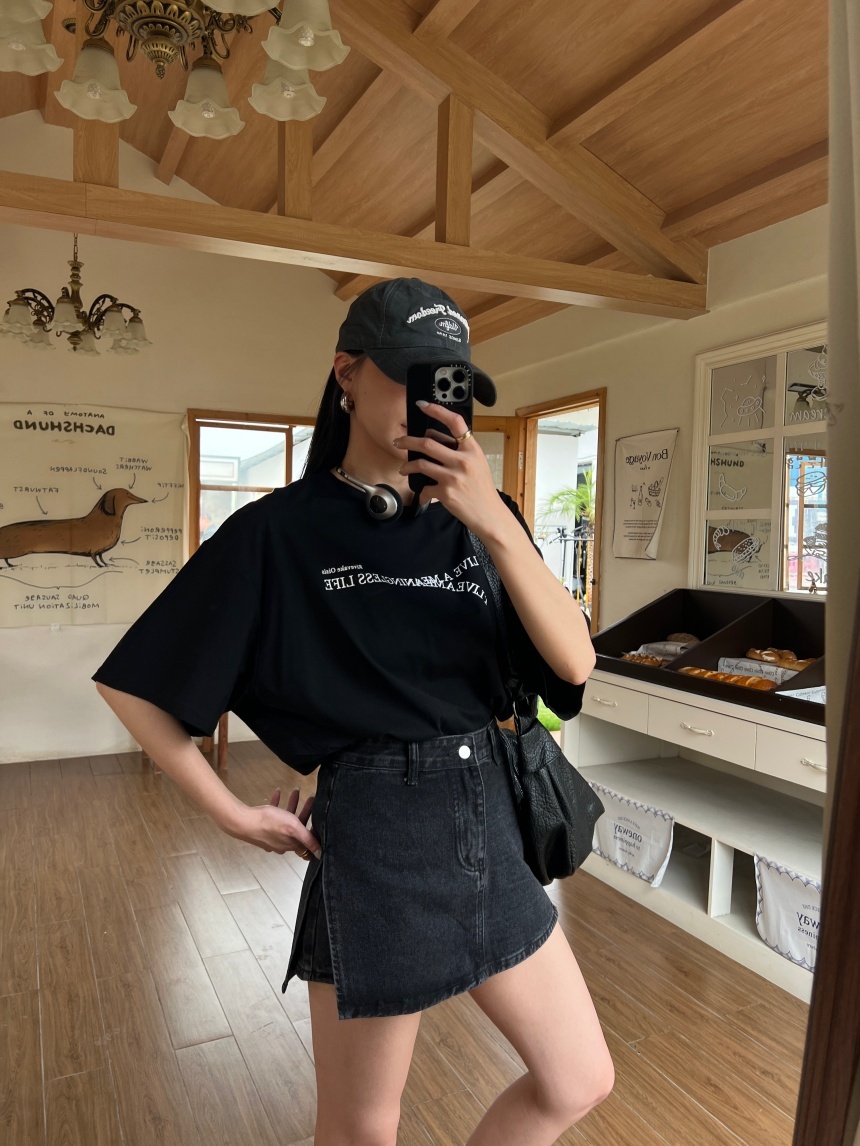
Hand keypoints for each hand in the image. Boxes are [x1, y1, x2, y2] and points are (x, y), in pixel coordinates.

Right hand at [226, 787, 321, 857]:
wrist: (243, 821)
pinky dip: (277, 804)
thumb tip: (320, 854)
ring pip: (286, 818)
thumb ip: (308, 839)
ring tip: (296, 790)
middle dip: (305, 811)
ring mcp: (271, 835)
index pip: (307, 840)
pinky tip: (278, 792)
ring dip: (292, 804)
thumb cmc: (270, 824)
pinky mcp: (262, 826)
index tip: (320, 816)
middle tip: (312, 797)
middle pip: (298, 826)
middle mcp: (282, 842)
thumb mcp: (293, 829)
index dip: (314, 829)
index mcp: (291, 844)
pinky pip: (273, 814)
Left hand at [393, 399, 508, 536]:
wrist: (489, 514)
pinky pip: (425, 488)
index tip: (423, 405)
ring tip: (403, 468)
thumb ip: (460, 451)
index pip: (455, 422)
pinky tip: (423, 494)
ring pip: (420, 464)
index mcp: (472, 449)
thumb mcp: (477, 464)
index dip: (437, 410)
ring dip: (407, 466)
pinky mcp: (446, 493)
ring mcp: (454, 477)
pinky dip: (422, 492)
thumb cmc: (482, 490)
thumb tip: (432, 439)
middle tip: (398, 442)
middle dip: (407, 441)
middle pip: (427, 443)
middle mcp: (463, 461)